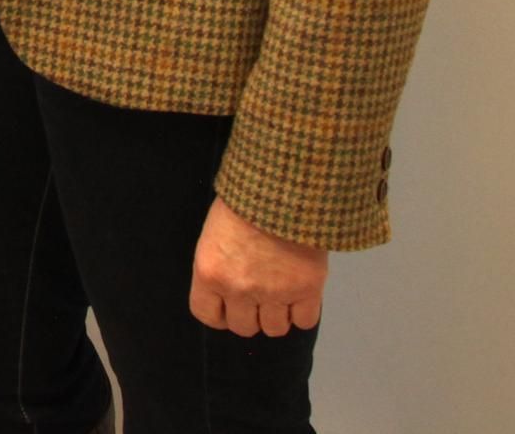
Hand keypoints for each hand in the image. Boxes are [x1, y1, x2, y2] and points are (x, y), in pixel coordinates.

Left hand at [187, 196, 327, 338]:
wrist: (283, 186)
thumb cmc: (244, 201)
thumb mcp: (215, 234)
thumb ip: (219, 267)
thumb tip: (227, 293)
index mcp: (210, 273)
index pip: (207, 315)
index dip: (220, 315)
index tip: (230, 308)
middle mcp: (239, 289)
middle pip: (244, 327)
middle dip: (251, 315)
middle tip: (260, 297)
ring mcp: (274, 292)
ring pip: (275, 329)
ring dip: (279, 316)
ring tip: (283, 295)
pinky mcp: (307, 290)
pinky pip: (305, 321)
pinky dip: (304, 312)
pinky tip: (302, 295)